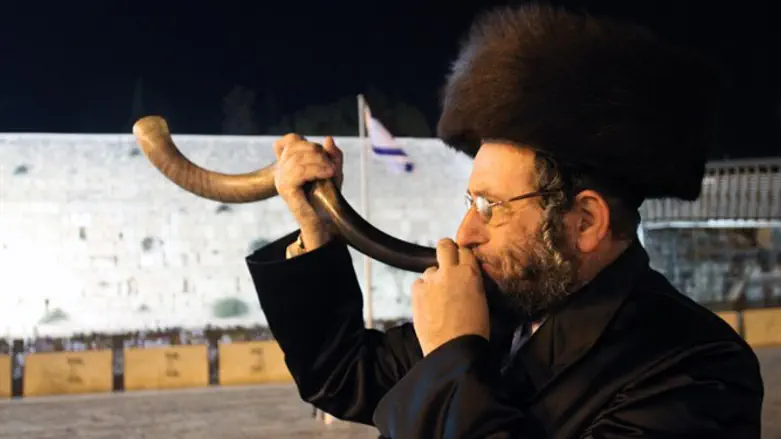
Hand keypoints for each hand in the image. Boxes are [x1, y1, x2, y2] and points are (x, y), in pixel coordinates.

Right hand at [273, 134, 343, 250]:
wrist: (324, 222)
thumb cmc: (327, 198)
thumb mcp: (333, 172)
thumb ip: (333, 156)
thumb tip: (329, 139)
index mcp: (289, 164)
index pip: (290, 140)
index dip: (306, 141)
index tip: (323, 154)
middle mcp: (281, 170)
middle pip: (295, 146)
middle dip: (317, 151)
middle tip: (332, 164)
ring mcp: (281, 179)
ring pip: (297, 158)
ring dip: (318, 160)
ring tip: (332, 170)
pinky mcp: (286, 189)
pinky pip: (298, 171)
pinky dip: (315, 169)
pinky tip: (327, 173)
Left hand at [411, 238, 489, 355]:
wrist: (454, 350)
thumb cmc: (473, 331)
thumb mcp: (482, 300)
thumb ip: (473, 282)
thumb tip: (467, 276)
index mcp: (470, 273)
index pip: (465, 250)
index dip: (462, 257)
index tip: (461, 263)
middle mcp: (449, 272)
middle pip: (444, 245)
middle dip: (446, 251)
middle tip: (447, 264)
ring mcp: (431, 280)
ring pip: (430, 269)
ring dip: (434, 278)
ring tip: (439, 297)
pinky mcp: (416, 292)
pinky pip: (418, 283)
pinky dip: (423, 291)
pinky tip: (429, 304)